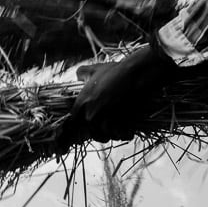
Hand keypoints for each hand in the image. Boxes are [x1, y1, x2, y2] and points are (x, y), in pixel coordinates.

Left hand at [57, 45, 176, 149]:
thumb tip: (78, 76)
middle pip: (91, 134)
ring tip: (121, 127)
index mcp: (81, 103)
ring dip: (114, 134)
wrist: (135, 74)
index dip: (77, 132)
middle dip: (101, 132)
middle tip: (112, 127)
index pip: (72, 125)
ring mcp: (104, 119)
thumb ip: (83, 73)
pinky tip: (130, 129)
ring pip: (106, 136)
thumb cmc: (116, 71)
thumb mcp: (96, 69)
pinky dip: (126, 133)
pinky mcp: (117, 123)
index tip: (80, 137)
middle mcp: (90, 113)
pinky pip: (120, 136)